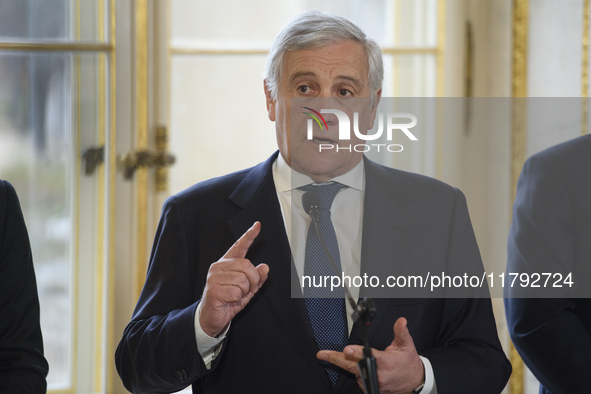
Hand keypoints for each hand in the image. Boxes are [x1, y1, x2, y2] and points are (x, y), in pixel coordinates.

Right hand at [199, 222, 269, 336]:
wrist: (212, 317)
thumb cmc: (228, 300)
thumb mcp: (247, 289)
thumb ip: (257, 278)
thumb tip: (265, 267)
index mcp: (227, 263)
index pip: (239, 246)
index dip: (249, 235)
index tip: (257, 225)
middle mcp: (219, 266)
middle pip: (247, 265)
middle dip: (253, 280)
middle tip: (247, 290)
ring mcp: (214, 277)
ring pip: (243, 280)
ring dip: (244, 291)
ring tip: (236, 295)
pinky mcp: (213, 289)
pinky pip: (236, 291)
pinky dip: (238, 298)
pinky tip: (230, 300)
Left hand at [317, 317, 424, 393]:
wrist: (415, 382)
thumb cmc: (408, 363)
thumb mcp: (406, 346)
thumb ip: (401, 332)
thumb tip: (401, 321)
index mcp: (385, 362)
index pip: (368, 356)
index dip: (356, 352)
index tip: (347, 349)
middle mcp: (378, 374)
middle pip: (352, 366)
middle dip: (336, 359)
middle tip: (323, 354)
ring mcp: (374, 384)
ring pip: (354, 372)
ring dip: (348, 364)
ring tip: (342, 356)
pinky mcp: (372, 389)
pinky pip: (359, 379)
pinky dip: (357, 372)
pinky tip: (359, 367)